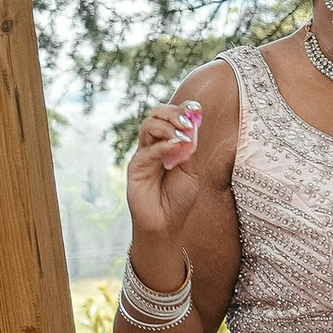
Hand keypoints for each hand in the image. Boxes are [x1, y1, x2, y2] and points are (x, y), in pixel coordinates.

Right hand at [121, 98, 205, 254]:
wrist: (166, 223)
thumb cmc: (179, 198)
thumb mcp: (192, 170)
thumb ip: (191, 149)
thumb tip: (193, 126)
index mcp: (171, 143)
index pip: (173, 117)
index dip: (183, 109)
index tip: (196, 109)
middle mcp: (155, 144)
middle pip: (156, 114)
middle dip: (173, 112)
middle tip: (187, 121)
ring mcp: (144, 153)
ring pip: (148, 125)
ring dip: (167, 125)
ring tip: (182, 136)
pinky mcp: (136, 166)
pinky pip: (147, 149)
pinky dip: (162, 145)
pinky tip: (176, 147)